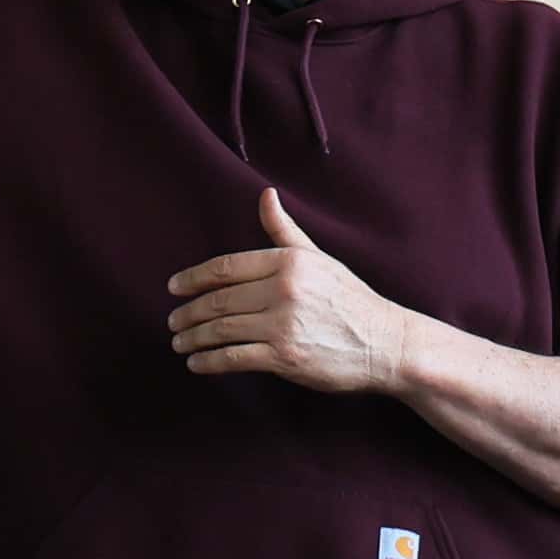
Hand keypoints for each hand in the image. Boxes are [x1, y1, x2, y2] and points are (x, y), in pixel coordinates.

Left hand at [168, 192, 428, 395]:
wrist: (387, 344)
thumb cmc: (352, 301)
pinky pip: (234, 357)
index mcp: (288, 261)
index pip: (226, 267)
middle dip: (188, 313)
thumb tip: (265, 195)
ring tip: (180, 342)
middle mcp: (283, 289)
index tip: (174, 288)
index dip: (193, 278)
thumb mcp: (319, 259)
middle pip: (218, 300)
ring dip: (193, 338)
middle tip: (173, 322)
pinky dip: (209, 361)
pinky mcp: (285, 356)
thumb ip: (285, 231)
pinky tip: (198, 363)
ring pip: (221, 329)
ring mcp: (283, 324)